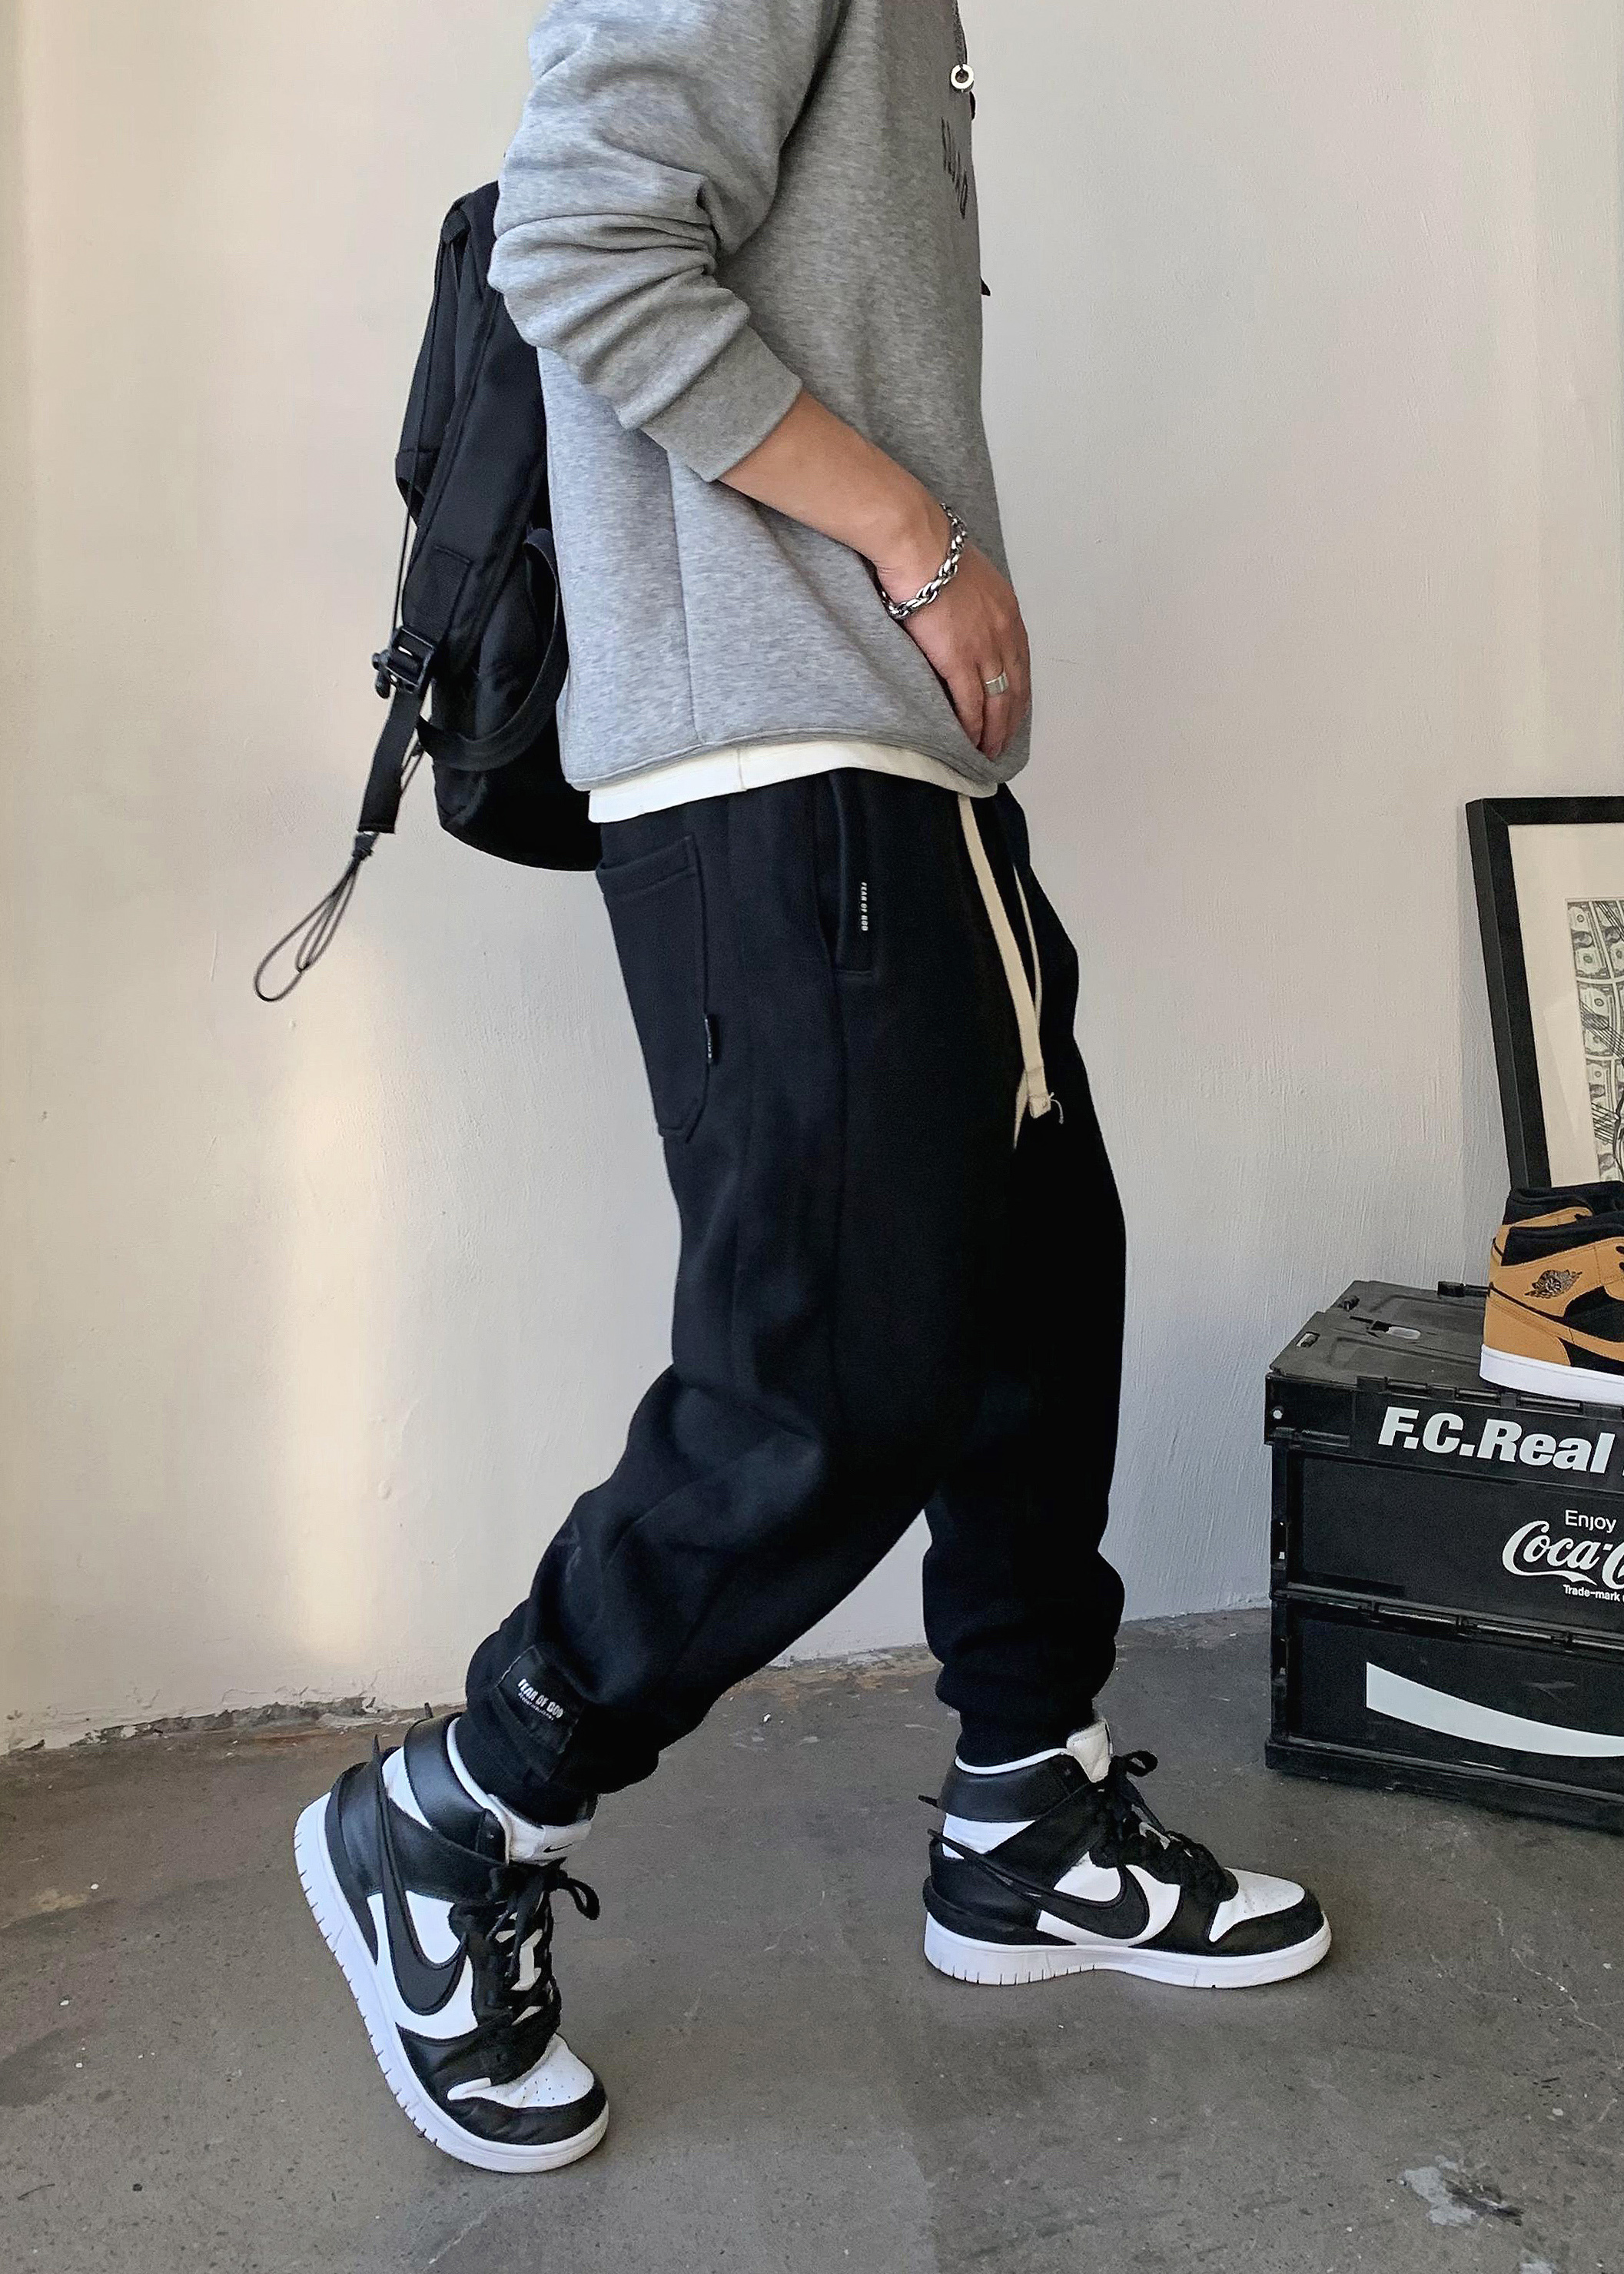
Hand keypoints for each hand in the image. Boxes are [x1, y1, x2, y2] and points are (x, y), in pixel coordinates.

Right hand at [873, 513, 1031, 761]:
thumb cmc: (934, 552)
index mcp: (1008, 612)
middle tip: (1004, 742)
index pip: (1021, 662)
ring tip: (988, 751)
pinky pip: (971, 703)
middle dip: (1011, 719)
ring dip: (995, 731)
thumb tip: (963, 614)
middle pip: (1015, 687)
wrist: (919, 546)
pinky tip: (971, 740)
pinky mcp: (959, 660)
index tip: (1015, 710)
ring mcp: (984, 648)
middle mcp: (1004, 633)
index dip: (1020, 691)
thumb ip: (975, 601)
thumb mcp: (971, 575)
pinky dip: (973, 726)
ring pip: (998, 701)